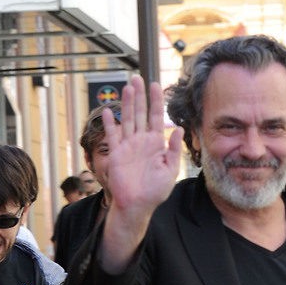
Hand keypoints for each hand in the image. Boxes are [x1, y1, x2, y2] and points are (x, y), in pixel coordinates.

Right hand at [99, 77, 183, 273]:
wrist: (137, 206)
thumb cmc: (155, 192)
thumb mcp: (170, 171)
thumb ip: (173, 150)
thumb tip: (176, 129)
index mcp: (155, 143)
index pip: (155, 116)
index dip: (156, 101)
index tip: (156, 85)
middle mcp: (141, 141)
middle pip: (140, 113)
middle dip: (139, 96)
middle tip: (137, 78)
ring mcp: (127, 146)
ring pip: (127, 120)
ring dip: (127, 104)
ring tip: (127, 87)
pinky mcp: (116, 154)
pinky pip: (112, 136)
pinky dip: (110, 124)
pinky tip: (108, 111)